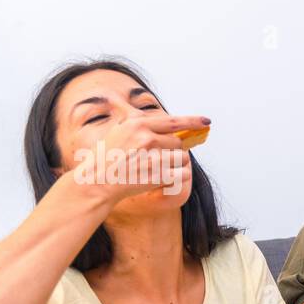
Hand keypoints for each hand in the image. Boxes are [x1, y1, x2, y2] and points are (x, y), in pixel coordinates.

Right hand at [62, 113, 210, 204]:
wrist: (97, 182)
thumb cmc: (107, 158)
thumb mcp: (119, 131)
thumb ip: (140, 124)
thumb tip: (164, 122)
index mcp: (138, 124)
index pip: (173, 121)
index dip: (193, 121)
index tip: (206, 121)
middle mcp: (147, 138)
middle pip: (178, 143)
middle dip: (172, 151)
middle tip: (156, 160)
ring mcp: (153, 157)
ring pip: (182, 158)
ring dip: (176, 165)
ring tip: (156, 169)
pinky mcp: (159, 175)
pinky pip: (183, 174)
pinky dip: (179, 177)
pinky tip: (165, 179)